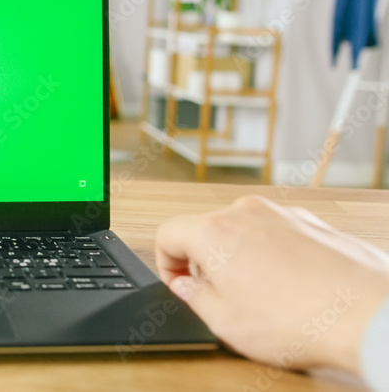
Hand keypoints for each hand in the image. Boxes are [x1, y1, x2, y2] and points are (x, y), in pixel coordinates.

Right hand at [156, 195, 388, 374]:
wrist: (368, 315)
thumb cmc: (300, 320)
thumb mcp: (224, 322)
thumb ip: (193, 298)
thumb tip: (187, 287)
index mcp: (214, 231)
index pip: (168, 234)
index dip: (167, 266)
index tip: (181, 286)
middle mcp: (247, 213)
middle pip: (207, 230)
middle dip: (207, 263)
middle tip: (222, 299)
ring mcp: (284, 215)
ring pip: (245, 233)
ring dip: (243, 261)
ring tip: (264, 300)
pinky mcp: (314, 224)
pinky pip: (279, 237)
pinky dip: (277, 259)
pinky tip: (293, 292)